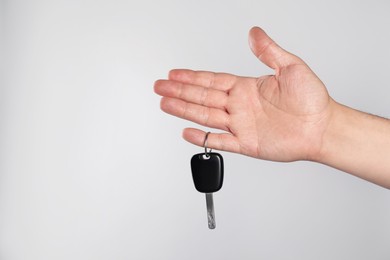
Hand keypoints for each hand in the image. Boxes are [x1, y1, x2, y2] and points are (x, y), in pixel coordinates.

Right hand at [154, 27, 332, 161]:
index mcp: (246, 88)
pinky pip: (219, 142)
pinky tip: (187, 132)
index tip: (174, 73)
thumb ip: (269, 51)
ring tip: (165, 103)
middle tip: (160, 86)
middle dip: (179, 91)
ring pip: (205, 116)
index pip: (212, 81)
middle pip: (202, 97)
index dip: (191, 77)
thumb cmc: (312, 100)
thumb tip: (254, 33)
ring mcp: (241, 125)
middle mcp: (240, 106)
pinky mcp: (246, 144)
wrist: (322, 128)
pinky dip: (202, 138)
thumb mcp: (292, 67)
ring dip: (183, 110)